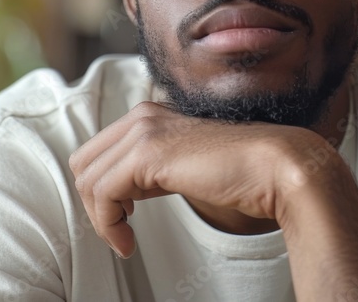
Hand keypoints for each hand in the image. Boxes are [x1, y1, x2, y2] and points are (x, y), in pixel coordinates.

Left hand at [68, 101, 327, 257]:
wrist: (274, 167)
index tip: (121, 217)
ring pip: (88, 180)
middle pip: (83, 163)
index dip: (101, 190)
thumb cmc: (238, 172)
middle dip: (94, 204)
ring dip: (101, 219)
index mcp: (150, 115)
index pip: (97, 152)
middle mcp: (142, 116)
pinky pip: (102, 194)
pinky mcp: (148, 153)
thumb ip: (153, 169)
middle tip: (119, 231)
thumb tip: (123, 193)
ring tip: (124, 239)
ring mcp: (144, 130)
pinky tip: (128, 241)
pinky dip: (108, 224)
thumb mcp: (183, 166)